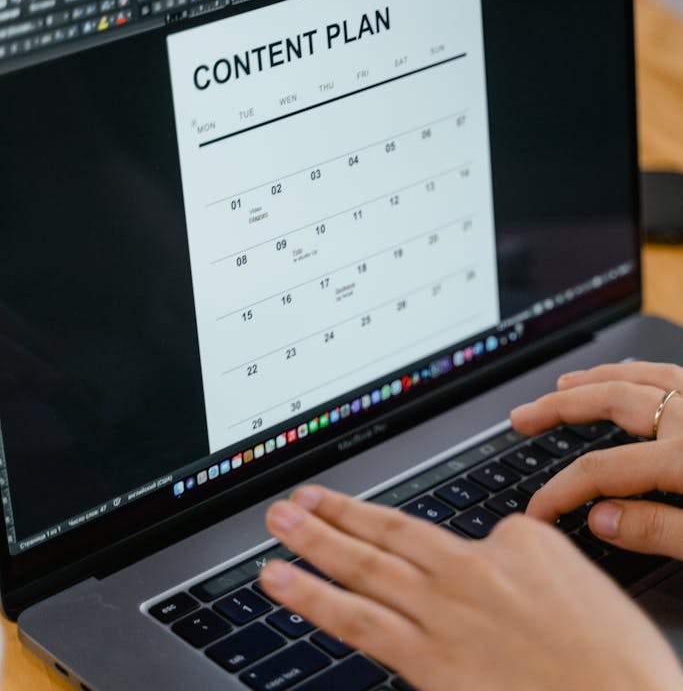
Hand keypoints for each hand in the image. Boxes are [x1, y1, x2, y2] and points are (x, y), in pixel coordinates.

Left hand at [260, 484, 681, 690]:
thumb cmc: (617, 664)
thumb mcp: (582, 590)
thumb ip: (525, 570)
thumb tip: (497, 563)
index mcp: (517, 541)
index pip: (459, 536)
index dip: (423, 545)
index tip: (391, 536)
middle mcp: (473, 569)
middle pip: (391, 533)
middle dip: (339, 514)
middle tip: (299, 496)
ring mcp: (445, 613)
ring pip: (364, 566)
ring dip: (314, 540)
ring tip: (278, 521)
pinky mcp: (428, 659)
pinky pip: (358, 620)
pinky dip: (314, 596)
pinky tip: (282, 581)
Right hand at [510, 361, 682, 556]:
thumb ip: (659, 531)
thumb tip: (600, 520)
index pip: (604, 470)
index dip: (561, 491)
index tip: (538, 511)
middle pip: (612, 401)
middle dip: (559, 408)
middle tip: (523, 418)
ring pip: (641, 378)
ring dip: (596, 380)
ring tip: (563, 385)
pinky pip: (671, 376)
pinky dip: (639, 373)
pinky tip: (630, 379)